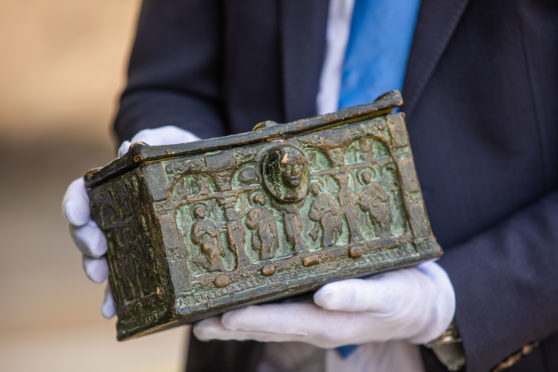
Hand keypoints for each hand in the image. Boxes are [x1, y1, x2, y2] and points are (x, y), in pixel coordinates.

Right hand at [63, 126, 200, 317]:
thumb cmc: (181, 153)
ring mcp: (130, 237)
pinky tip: (115, 310)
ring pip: (103, 258)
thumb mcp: (172, 140)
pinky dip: (118, 294)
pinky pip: (129, 278)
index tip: (79, 214)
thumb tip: (131, 146)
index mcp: (114, 185)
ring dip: (97, 270)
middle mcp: (115, 214)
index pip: (83, 194)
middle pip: (87, 230)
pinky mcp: (148, 256)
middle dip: (86, 242)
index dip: (75, 204)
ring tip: (102, 281)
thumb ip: (154, 138)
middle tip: (98, 250)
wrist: (202, 170)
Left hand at [194, 261, 454, 346]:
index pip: (287, 322)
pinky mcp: (317, 311)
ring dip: (235, 325)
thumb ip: (357, 296)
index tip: (226, 317)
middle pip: (269, 326)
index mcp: (332, 321)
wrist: (417, 305)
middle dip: (233, 326)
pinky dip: (256, 313)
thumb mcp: (387, 295)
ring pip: (270, 324)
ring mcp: (315, 320)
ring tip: (201, 323)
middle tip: (198, 322)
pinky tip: (234, 308)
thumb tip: (325, 297)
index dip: (256, 320)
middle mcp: (317, 324)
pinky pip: (281, 314)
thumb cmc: (403, 293)